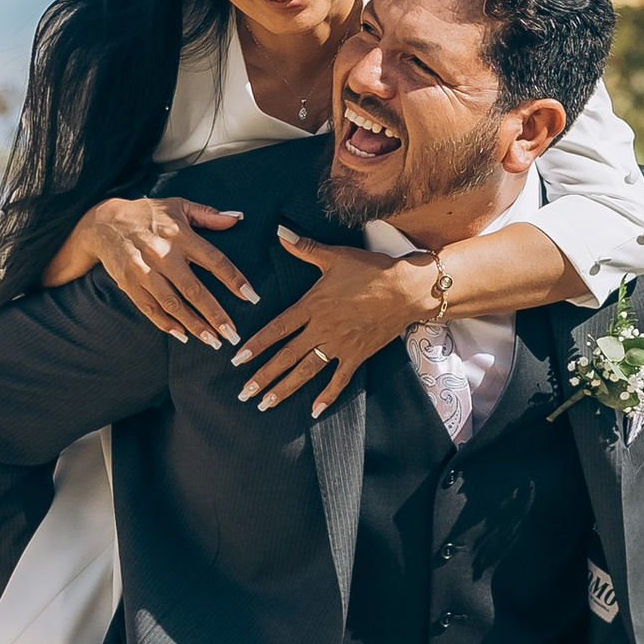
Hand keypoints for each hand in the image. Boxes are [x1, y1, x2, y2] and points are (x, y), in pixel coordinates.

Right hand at [51, 194, 258, 343]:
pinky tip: (183, 335)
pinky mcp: (129, 284)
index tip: (251, 296)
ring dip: (194, 325)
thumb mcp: (178, 206)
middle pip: (193, 290)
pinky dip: (166, 324)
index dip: (233, 279)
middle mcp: (162, 254)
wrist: (103, 223)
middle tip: (233, 334)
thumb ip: (208, 214)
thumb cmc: (147, 214)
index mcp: (179, 235)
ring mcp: (144, 271)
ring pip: (172, 304)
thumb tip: (237, 218)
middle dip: (215, 314)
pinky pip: (150, 309)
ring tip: (213, 341)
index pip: (213, 260)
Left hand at [232, 230, 432, 413]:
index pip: (276, 329)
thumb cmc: (372, 270)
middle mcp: (321, 329)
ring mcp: (339, 346)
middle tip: (243, 394)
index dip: (255, 345)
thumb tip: (280, 232)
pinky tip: (313, 411)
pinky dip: (327, 396)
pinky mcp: (357, 355)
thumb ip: (304, 248)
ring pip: (306, 371)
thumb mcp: (335, 256)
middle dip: (262, 377)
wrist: (407, 290)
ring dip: (284, 389)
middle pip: (285, 357)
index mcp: (312, 306)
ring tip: (265, 404)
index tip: (237, 359)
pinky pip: (339, 380)